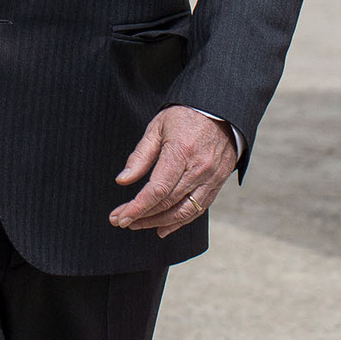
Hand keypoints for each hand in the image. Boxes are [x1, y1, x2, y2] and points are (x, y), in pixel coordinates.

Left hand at [109, 107, 237, 236]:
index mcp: (181, 152)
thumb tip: (122, 181)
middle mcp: (199, 169)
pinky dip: (180, 222)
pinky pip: (199, 209)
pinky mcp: (218, 183)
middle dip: (142, 216)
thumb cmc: (184, 116)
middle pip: (168, 203)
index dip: (138, 207)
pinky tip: (163, 228)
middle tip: (121, 221)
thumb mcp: (157, 128)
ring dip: (159, 223)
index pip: (157, 190)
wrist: (220, 111)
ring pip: (184, 211)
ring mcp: (211, 178)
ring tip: (138, 224)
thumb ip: (140, 156)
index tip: (120, 217)